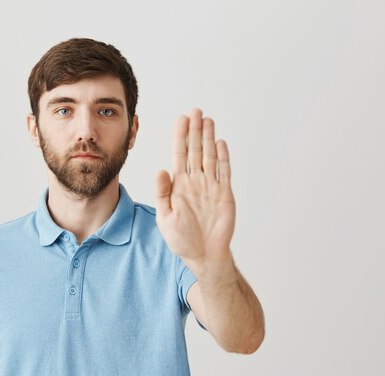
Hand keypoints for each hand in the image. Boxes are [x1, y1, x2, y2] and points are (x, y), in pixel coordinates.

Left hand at [155, 108, 235, 266]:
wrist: (202, 255)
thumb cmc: (181, 239)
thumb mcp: (165, 217)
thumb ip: (162, 193)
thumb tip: (160, 170)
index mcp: (179, 186)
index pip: (180, 155)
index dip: (181, 137)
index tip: (181, 120)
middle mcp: (195, 182)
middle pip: (195, 151)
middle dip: (195, 131)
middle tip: (195, 111)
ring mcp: (211, 187)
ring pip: (210, 157)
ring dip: (209, 139)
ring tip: (207, 120)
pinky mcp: (224, 195)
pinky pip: (224, 172)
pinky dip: (223, 157)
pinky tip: (220, 143)